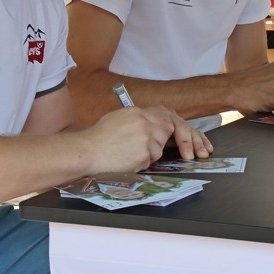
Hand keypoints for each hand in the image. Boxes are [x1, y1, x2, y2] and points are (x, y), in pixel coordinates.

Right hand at [85, 106, 208, 173]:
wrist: (85, 152)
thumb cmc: (98, 140)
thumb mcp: (119, 119)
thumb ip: (138, 120)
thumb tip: (155, 127)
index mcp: (138, 112)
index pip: (166, 115)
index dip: (178, 127)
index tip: (188, 137)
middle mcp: (145, 121)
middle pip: (171, 128)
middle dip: (180, 139)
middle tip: (188, 151)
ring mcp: (146, 137)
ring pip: (160, 147)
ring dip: (149, 153)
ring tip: (129, 153)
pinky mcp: (145, 152)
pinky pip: (151, 159)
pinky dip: (142, 162)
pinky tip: (127, 159)